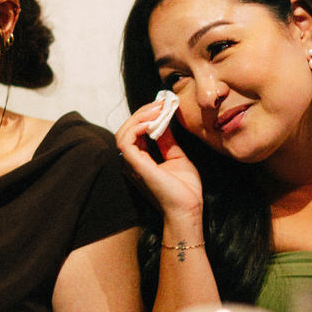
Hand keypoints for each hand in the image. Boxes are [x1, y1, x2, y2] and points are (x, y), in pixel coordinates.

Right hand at [116, 100, 202, 220]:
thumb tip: (165, 122)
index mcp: (140, 160)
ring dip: (139, 117)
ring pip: (123, 133)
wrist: (189, 208)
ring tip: (157, 109)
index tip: (162, 105)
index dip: (145, 116)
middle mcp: (132, 162)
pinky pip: (126, 142)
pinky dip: (137, 128)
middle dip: (142, 112)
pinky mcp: (137, 166)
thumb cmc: (184, 189)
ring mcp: (133, 164)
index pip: (134, 133)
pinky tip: (152, 122)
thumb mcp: (177, 157)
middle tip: (160, 103)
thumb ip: (167, 141)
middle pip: (126, 129)